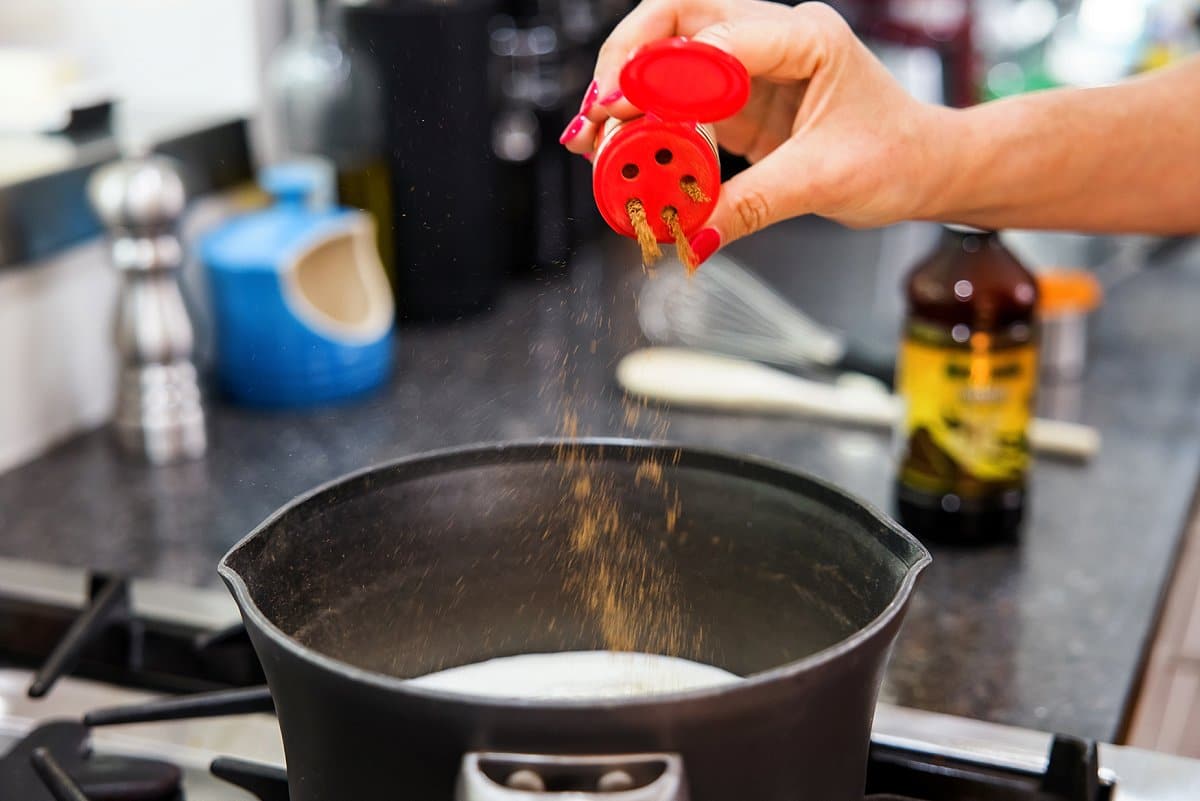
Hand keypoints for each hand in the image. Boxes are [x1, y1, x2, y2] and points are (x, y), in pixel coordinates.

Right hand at [562, 1, 953, 261]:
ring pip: (669, 57)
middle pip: (677, 19)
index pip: (717, 38)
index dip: (662, 73)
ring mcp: (751, 67)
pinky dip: (647, 123)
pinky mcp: (737, 102)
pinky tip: (621, 148)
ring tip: (593, 137)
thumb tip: (691, 235)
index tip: (624, 109)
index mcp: (805, 37)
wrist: (925, 168)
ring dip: (627, 92)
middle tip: (598, 112)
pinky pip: (678, 102)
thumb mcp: (823, 183)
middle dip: (627, 61)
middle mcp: (773, 39)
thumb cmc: (898, 156)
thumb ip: (751, 205)